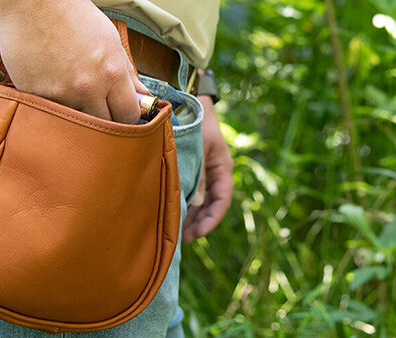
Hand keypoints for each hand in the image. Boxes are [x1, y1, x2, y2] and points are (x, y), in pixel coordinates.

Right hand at [0, 0, 149, 122]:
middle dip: (106, 119)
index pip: (129, 115)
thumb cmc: (72, 15)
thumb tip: (141, 96)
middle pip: (105, 126)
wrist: (33, 4)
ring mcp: (60, 95)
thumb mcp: (109, 39)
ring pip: (78, 124)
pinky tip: (54, 87)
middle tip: (98, 105)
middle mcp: (88, 87)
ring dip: (79, 114)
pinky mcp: (37, 96)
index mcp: (111, 73)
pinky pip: (52, 114)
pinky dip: (55, 107)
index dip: (128, 116)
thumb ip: (126, 72)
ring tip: (73, 92)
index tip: (122, 113)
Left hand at [183, 95, 233, 242]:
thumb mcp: (198, 148)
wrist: (186, 99)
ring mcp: (203, 170)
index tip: (197, 233)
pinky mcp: (191, 167)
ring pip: (201, 200)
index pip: (222, 200)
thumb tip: (196, 204)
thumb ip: (197, 174)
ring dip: (191, 216)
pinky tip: (173, 213)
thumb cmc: (194, 121)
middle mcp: (215, 172)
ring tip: (177, 232)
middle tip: (183, 239)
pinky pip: (191, 191)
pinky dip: (185, 204)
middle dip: (199, 223)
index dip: (211, 219)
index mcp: (222, 167)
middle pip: (211, 204)